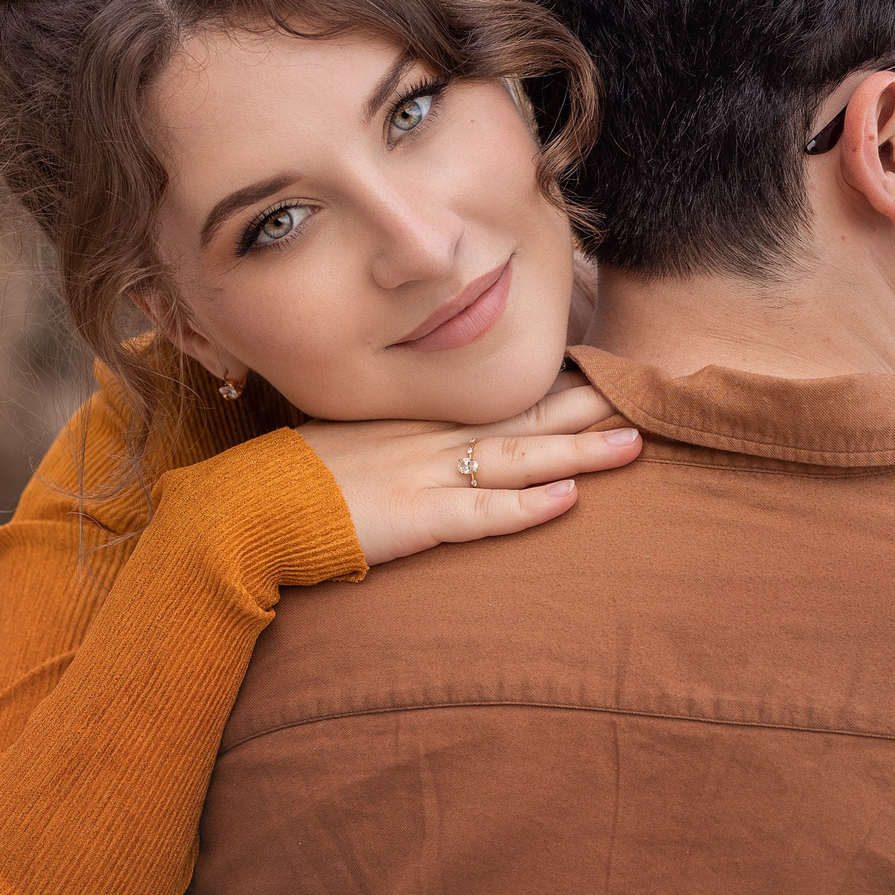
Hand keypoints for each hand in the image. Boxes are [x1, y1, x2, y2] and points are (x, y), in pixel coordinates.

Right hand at [297, 386, 642, 566]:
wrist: (246, 509)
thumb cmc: (298, 480)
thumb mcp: (361, 441)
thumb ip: (409, 438)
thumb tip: (449, 441)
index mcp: (424, 421)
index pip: (506, 399)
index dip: (562, 389)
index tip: (611, 375)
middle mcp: (433, 440)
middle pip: (527, 418)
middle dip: (590, 406)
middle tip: (647, 392)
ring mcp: (426, 476)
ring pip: (519, 460)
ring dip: (579, 452)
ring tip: (633, 441)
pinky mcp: (414, 520)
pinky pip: (479, 515)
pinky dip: (524, 509)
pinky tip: (567, 502)